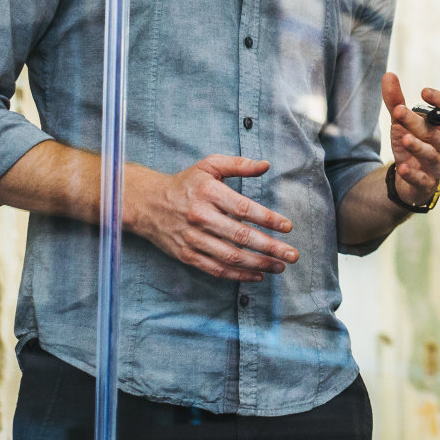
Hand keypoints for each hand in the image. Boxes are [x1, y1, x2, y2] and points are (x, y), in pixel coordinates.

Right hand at [126, 154, 296, 282]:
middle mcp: (200, 216)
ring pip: (230, 256)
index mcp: (208, 193)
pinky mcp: (186, 255)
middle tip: (292, 254)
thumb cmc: (185, 183)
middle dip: (270, 247)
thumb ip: (239, 165)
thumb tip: (266, 165)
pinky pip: (215, 269)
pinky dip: (238, 275)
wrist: (147, 203)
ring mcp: (192, 238)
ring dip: (258, 263)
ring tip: (280, 266)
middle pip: (240, 236)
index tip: (288, 227)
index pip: (243, 208)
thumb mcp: (209, 166)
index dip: (267, 219)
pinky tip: (257, 275)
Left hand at [383, 73, 439, 205]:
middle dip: (415, 122)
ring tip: (404, 139)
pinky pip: (422, 178)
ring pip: (431, 154)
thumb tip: (388, 75)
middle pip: (434, 132)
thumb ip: (396, 100)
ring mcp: (438, 164)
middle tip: (398, 111)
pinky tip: (402, 168)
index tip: (423, 91)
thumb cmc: (413, 142)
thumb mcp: (403, 122)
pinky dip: (412, 174)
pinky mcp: (427, 182)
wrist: (411, 177)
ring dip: (418, 147)